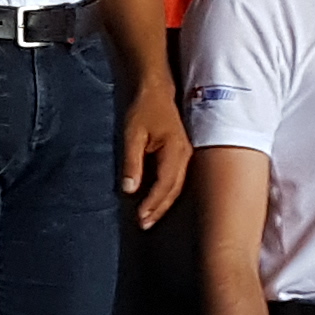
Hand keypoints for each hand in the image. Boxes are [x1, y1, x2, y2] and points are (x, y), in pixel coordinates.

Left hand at [120, 71, 189, 226]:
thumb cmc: (144, 109)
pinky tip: (156, 201)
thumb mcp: (132, 135)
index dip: (153, 203)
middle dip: (158, 209)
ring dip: (162, 204)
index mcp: (175, 151)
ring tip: (148, 218)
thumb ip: (131, 163)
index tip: (140, 217)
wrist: (156, 90)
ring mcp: (185, 156)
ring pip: (176, 187)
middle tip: (144, 224)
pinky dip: (165, 193)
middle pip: (173, 190)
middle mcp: (184, 156)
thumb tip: (129, 189)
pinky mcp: (181, 155)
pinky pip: (175, 180)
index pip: (165, 184)